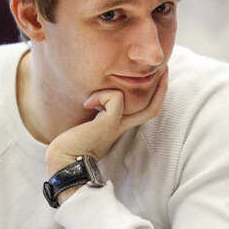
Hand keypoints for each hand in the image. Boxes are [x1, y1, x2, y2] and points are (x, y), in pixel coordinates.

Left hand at [45, 69, 168, 175]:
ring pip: (140, 100)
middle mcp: (124, 125)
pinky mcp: (110, 123)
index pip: (148, 109)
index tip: (159, 75)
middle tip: (164, 67)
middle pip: (154, 107)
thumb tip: (101, 90)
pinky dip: (102, 95)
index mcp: (121, 125)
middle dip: (162, 86)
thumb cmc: (71, 142)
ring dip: (118, 87)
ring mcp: (118, 125)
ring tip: (96, 96)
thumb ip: (100, 108)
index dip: (157, 94)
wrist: (65, 161)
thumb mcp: (90, 120)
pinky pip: (115, 98)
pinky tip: (87, 104)